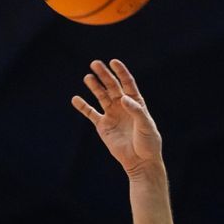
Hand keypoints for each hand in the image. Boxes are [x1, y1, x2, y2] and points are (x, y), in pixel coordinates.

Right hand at [71, 59, 161, 178]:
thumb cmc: (148, 143)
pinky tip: (76, 99)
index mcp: (136, 103)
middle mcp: (123, 106)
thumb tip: (123, 98)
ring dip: (94, 86)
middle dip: (104, 75)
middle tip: (95, 64)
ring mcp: (112, 115)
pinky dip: (83, 107)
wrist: (140, 162)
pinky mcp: (103, 126)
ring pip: (101, 96)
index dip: (121, 72)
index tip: (114, 62)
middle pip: (112, 87)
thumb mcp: (146, 126)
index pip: (127, 83)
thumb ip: (136, 111)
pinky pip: (91, 113)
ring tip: (88, 77)